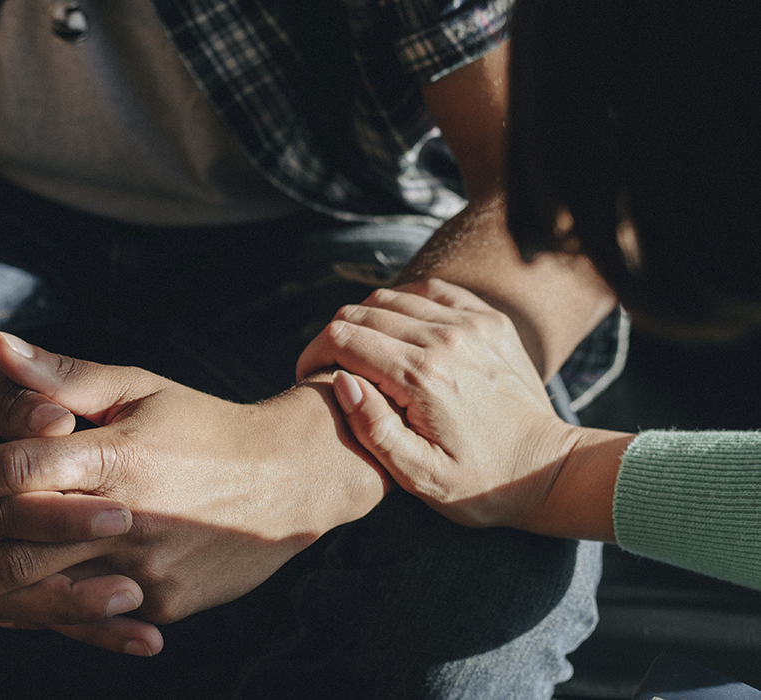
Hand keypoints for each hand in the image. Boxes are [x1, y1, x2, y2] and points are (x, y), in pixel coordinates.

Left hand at [0, 333, 386, 642]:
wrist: (291, 479)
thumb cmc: (208, 425)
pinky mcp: (164, 602)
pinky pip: (91, 614)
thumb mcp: (142, 388)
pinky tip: (8, 615)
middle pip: (18, 552)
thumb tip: (0, 343)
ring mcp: (146, 568)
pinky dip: (47, 615)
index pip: (16, 471)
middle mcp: (127, 518)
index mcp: (117, 456)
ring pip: (48, 595)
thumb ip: (66, 377)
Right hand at [297, 279, 579, 530]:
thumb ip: (373, 429)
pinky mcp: (488, 319)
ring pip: (392, 297)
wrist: (547, 469)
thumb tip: (342, 381)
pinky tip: (399, 333)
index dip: (313, 353)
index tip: (308, 377)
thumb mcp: (419, 476)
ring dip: (367, 321)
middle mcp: (445, 339)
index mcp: (422, 377)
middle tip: (330, 368)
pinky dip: (405, 304)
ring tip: (363, 355)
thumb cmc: (479, 484)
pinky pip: (431, 291)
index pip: (343, 339)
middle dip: (334, 337)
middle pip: (362, 312)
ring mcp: (471, 323)